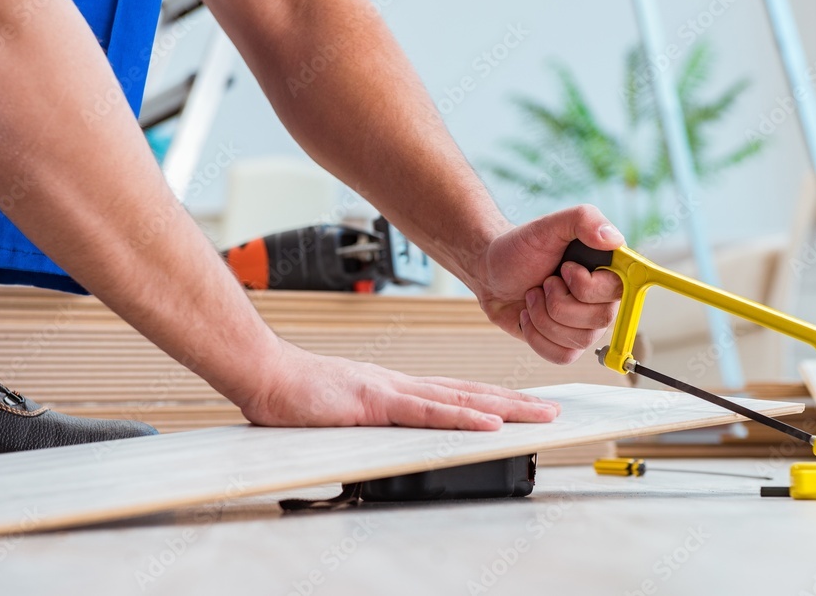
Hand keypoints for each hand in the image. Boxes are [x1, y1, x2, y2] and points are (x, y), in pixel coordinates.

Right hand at [238, 339, 559, 429]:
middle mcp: (400, 383)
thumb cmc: (295, 394)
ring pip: (459, 398)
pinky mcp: (375, 402)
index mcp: (394, 387)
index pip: (453, 393)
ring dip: (504, 406)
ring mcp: (390, 390)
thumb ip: (368, 424)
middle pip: (468, 392)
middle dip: (514, 401)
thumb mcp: (342, 412)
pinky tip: (490, 422)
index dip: (491, 398)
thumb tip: (389, 441)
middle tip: (552, 408)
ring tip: (539, 414)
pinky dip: (461, 417)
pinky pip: (426, 412)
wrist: (264, 374)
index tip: (522, 404)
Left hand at [474, 205, 624, 364]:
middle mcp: (602, 300)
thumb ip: (584, 219)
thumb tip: (615, 239)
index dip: (587, 286)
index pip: (619, 291)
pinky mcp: (565, 344)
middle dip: (558, 302)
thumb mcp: (549, 225)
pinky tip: (528, 316)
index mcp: (607, 270)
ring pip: (579, 341)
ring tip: (533, 296)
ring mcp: (585, 325)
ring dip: (543, 317)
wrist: (490, 271)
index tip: (564, 269)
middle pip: (600, 320)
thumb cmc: (521, 247)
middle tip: (544, 282)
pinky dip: (537, 337)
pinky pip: (563, 357)